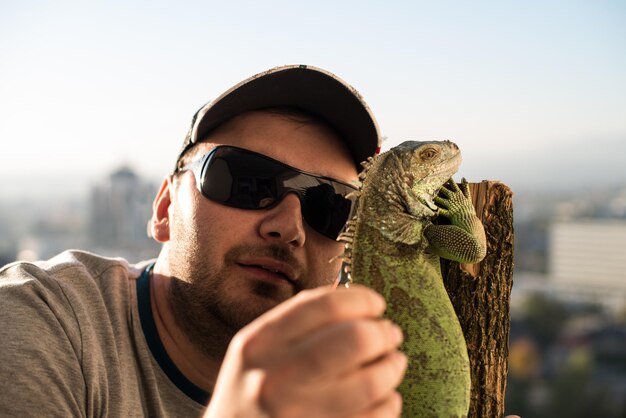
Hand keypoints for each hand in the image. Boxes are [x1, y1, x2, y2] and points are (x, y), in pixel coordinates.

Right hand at [203, 285, 406, 417]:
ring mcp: (295, 416)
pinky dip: (389, 404)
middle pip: (353, 341)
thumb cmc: (251, 389)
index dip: (362, 300)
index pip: (325, 306)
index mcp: (259, 343)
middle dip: (382, 333)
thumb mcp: (258, 349)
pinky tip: (385, 397)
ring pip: (370, 384)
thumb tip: (355, 300)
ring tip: (393, 364)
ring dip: (392, 369)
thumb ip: (298, 321)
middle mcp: (274, 379)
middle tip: (390, 334)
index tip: (376, 305)